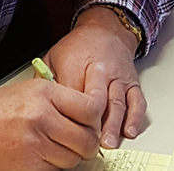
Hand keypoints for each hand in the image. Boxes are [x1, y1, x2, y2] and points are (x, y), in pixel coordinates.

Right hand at [0, 79, 102, 170]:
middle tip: (77, 143)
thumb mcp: (30, 91)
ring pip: (73, 160)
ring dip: (68, 158)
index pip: (91, 109)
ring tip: (52, 148)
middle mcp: (43, 117)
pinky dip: (52, 168)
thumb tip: (91, 117)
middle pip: (87, 140)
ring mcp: (35, 144)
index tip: (91, 124)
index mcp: (46, 94)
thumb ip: (61, 101)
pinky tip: (40, 158)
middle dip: (86, 145)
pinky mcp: (28, 167)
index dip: (95, 120)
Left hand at [45, 6, 145, 148]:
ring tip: (108, 144)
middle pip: (98, 100)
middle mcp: (101, 72)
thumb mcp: (54, 58)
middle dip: (94, 124)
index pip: (73, 93)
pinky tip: (129, 131)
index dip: (70, 114)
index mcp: (77, 66)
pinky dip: (135, 118)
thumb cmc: (79, 47)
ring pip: (118, 104)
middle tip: (90, 144)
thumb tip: (36, 104)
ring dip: (114, 126)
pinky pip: (137, 102)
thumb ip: (46, 81)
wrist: (106, 29)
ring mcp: (118, 79)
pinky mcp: (132, 83)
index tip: (67, 130)